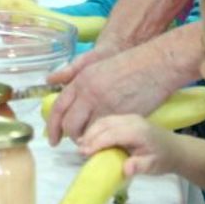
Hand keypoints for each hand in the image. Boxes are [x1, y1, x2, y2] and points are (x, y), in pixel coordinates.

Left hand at [46, 44, 169, 145]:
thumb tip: (50, 79)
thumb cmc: (125, 62)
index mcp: (81, 80)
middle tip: (76, 142)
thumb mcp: (94, 61)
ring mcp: (107, 105)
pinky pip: (109, 134)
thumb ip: (71, 72)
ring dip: (88, 140)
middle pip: (71, 124)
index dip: (53, 126)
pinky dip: (105, 140)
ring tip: (92, 142)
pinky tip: (107, 140)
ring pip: (89, 132)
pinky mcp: (124, 116)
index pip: (59, 107)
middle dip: (70, 136)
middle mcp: (90, 93)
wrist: (154, 64)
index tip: (52, 139)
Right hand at [78, 114, 179, 176]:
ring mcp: (128, 117)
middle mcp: (132, 120)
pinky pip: (107, 120)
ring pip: (104, 120)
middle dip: (90, 136)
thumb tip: (126, 169)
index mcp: (138, 131)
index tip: (84, 153)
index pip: (112, 134)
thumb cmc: (162, 159)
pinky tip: (90, 138)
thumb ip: (139, 167)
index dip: (96, 142)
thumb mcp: (154, 167)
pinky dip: (96, 128)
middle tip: (79, 150)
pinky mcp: (126, 118)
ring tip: (81, 145)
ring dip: (91, 131)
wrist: (174, 149)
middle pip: (105, 124)